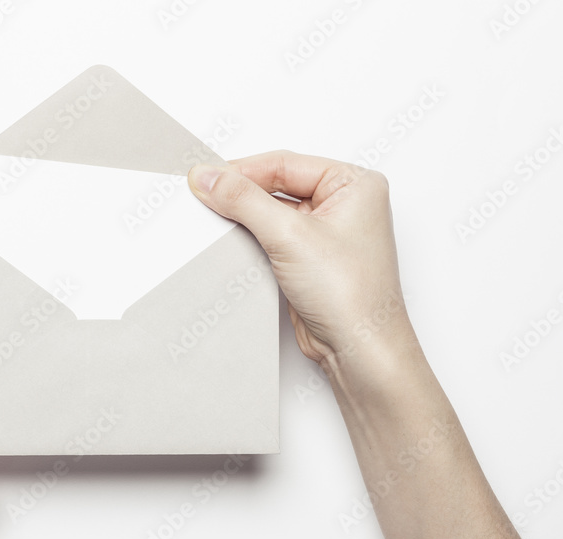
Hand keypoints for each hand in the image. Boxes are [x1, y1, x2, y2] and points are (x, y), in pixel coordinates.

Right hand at [188, 151, 413, 364]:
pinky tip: (232, 244)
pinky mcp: (310, 260)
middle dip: (241, 193)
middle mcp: (345, 205)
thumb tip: (209, 177)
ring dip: (245, 218)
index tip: (205, 177)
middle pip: (277, 185)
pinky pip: (272, 238)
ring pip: (272, 212)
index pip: (285, 164)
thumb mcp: (289, 235)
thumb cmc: (351, 294)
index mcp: (355, 184)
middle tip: (204, 196)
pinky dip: (250, 239)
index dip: (242, 170)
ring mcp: (327, 234)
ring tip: (216, 220)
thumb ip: (244, 201)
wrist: (358, 349)